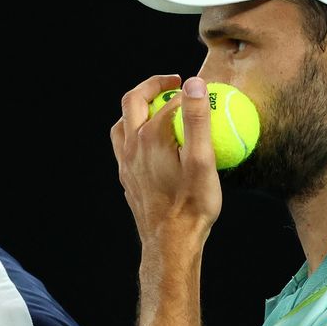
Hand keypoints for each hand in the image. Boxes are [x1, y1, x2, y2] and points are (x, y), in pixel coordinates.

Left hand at [110, 75, 222, 252]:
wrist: (169, 243)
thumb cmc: (191, 205)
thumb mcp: (203, 160)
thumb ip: (197, 119)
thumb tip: (194, 84)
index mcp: (151, 136)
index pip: (169, 100)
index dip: (188, 91)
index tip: (205, 91)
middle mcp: (132, 146)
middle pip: (133, 100)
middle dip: (153, 85)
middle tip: (174, 83)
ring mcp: (126, 162)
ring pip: (122, 123)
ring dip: (138, 108)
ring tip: (158, 107)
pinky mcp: (127, 177)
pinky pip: (123, 145)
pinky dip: (135, 132)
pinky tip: (152, 142)